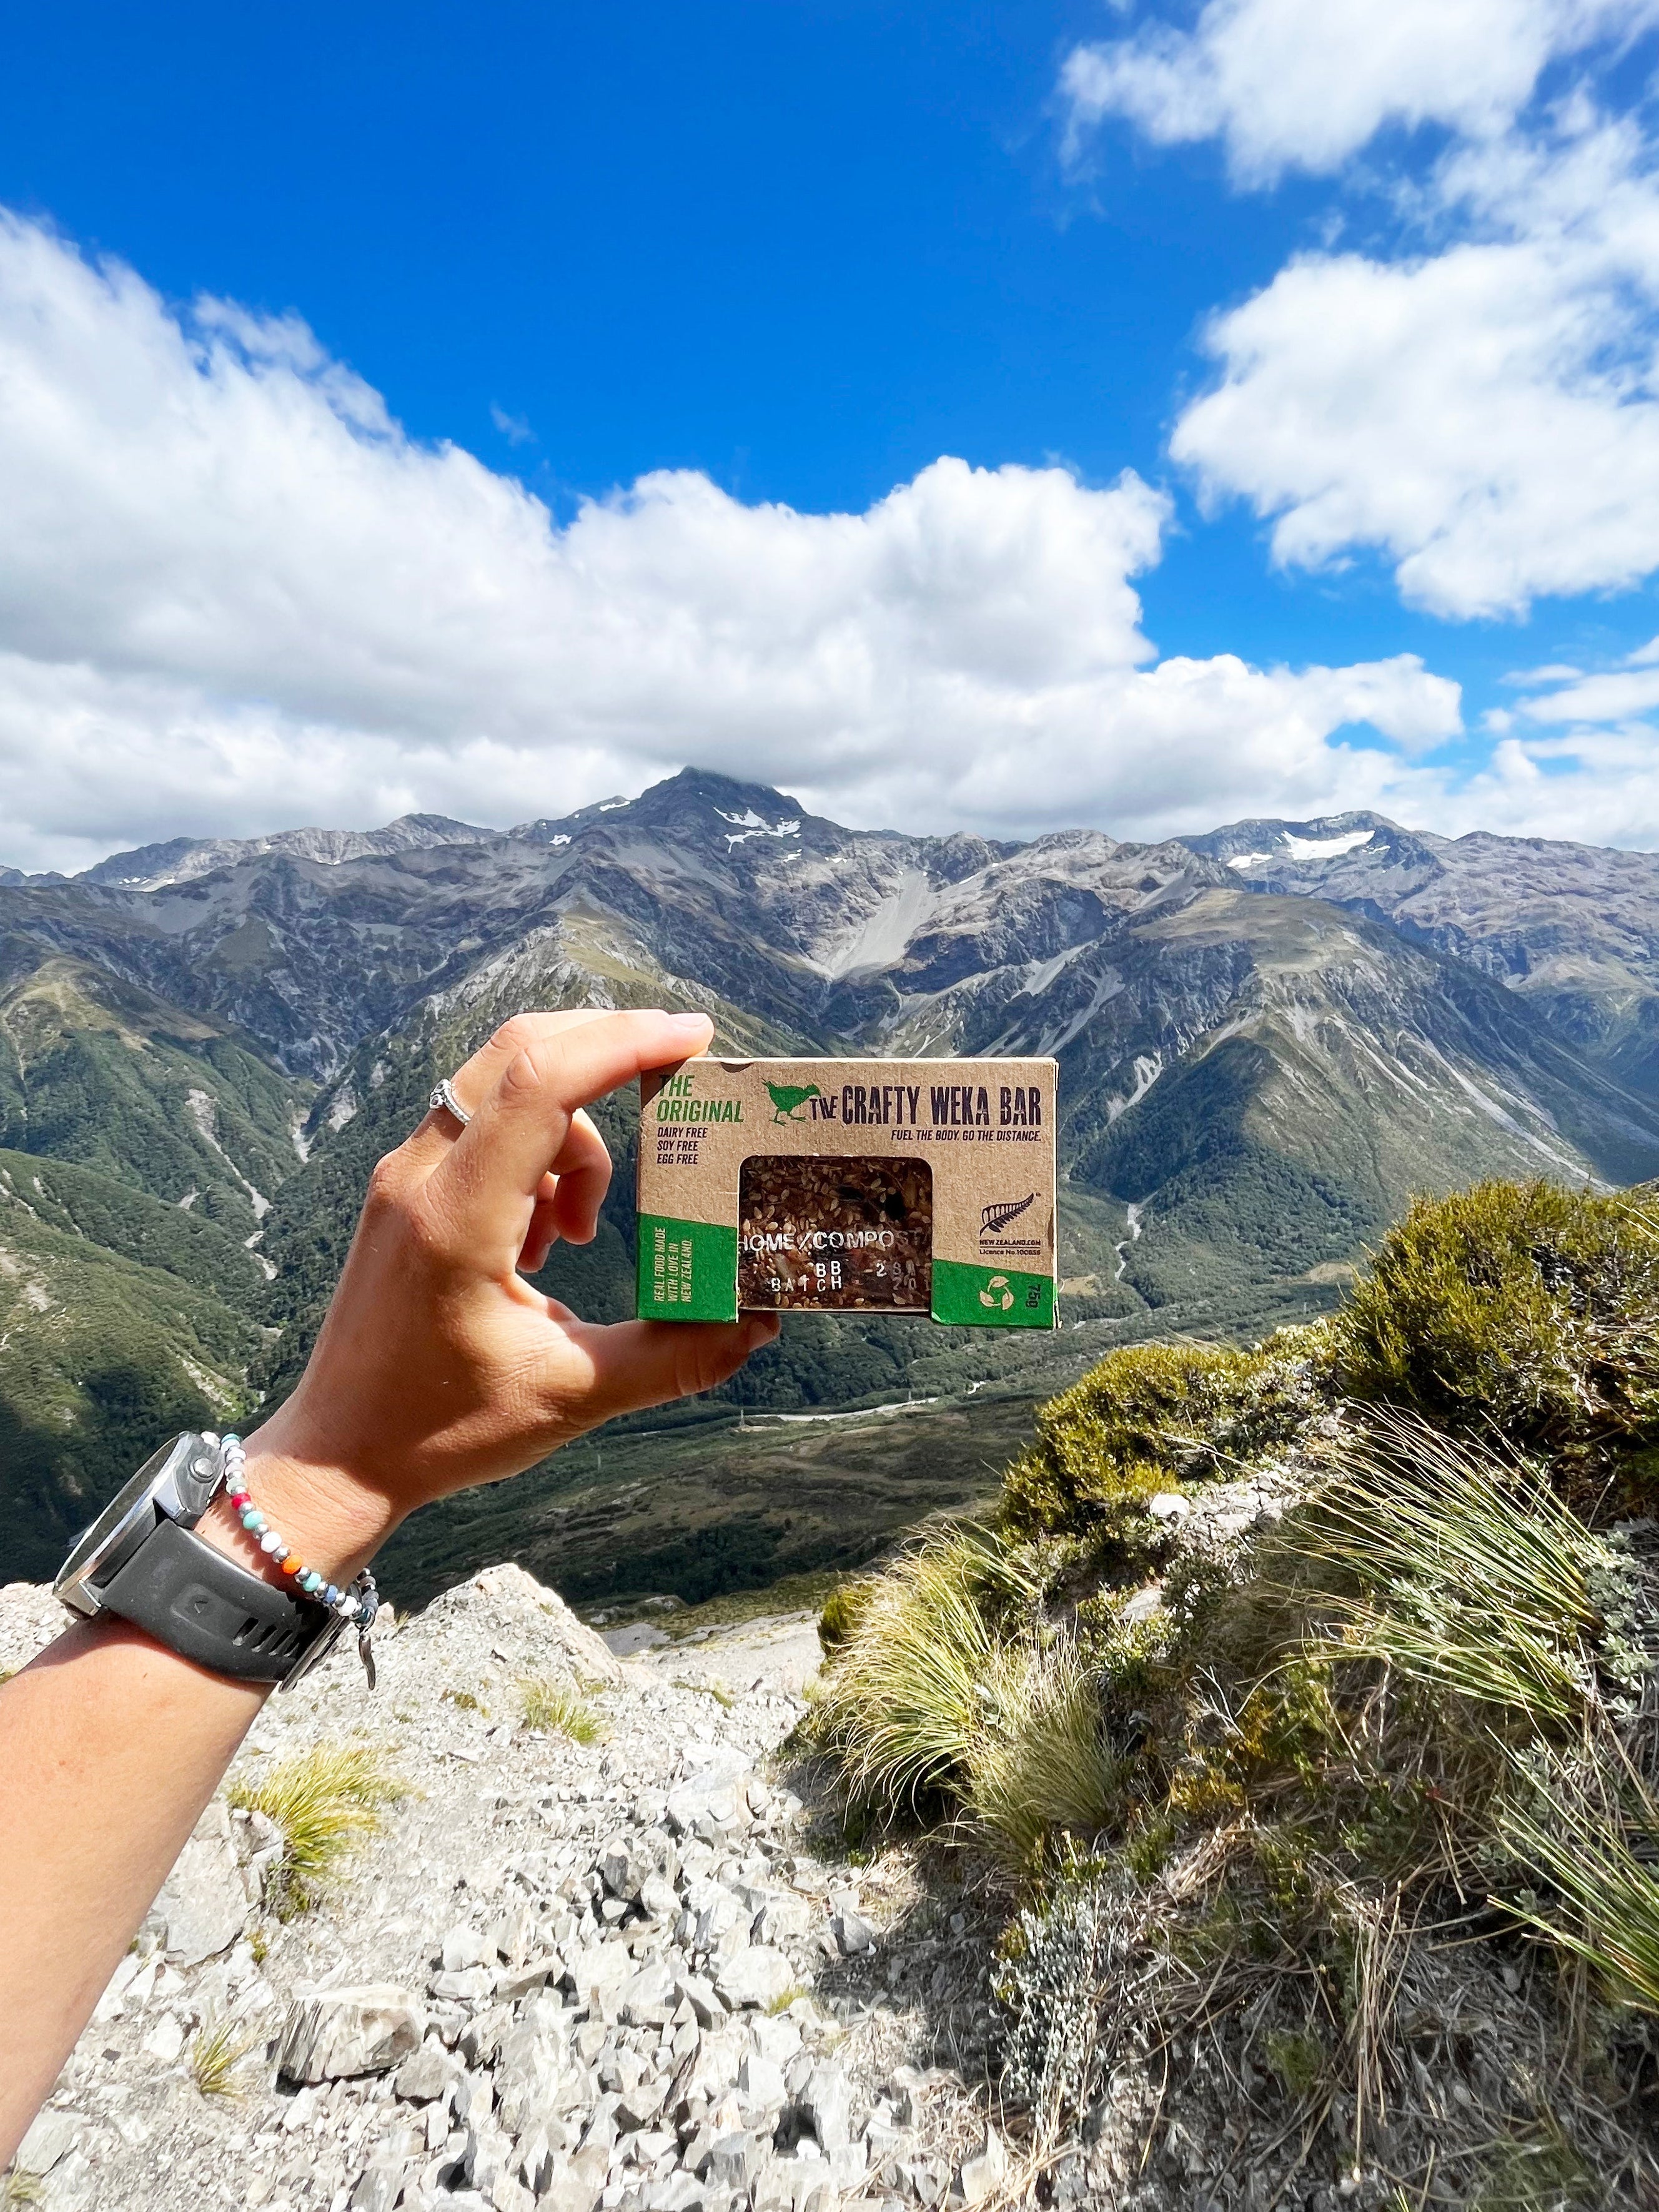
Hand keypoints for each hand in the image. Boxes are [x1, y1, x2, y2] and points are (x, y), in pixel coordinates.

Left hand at [207, 1009, 777, 1578]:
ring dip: (575, 1129)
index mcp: (458, 1220)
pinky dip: (538, 1149)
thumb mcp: (572, 1397)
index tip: (696, 1036)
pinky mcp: (404, 1187)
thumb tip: (759, 1323)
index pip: (543, 1084)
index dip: (625, 1043)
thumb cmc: (440, 1430)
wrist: (338, 1454)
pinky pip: (484, 1122)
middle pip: (522, 1050)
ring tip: (584, 1229)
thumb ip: (674, 1357)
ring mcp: (404, 1175)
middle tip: (680, 1077)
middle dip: (610, 1048)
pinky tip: (546, 1235)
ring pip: (507, 1085)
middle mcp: (420, 1177)